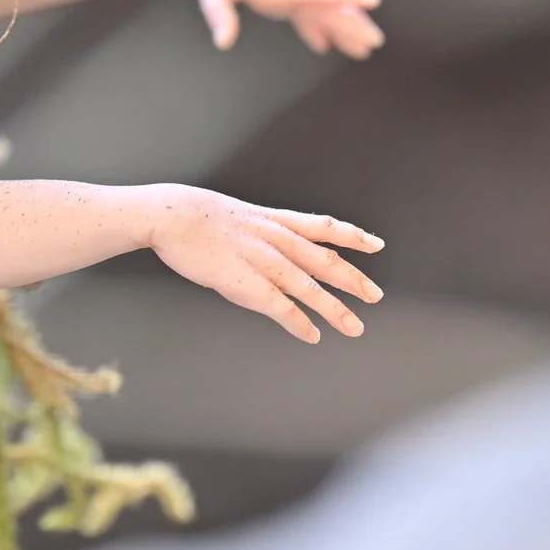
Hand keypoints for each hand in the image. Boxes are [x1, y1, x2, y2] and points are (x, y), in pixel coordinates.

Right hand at [139, 185, 384, 342]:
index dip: (353, 236)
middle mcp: (276, 239)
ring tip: (354, 327)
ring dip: (334, 309)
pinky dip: (298, 322)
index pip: (325, 227)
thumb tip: (274, 243)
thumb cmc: (198, 215)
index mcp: (275, 221)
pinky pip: (280, 306)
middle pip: (325, 261)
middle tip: (375, 297)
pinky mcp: (245, 282)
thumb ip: (261, 230)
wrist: (172, 214)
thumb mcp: (240, 215)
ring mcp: (263, 260)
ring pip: (309, 287)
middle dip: (354, 280)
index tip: (377, 245)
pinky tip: (312, 335)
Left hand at [176, 0, 384, 58]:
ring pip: (320, 10)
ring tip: (362, 51)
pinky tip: (321, 45)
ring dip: (340, 29)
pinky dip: (314, 28)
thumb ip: (219, 14)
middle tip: (376, 43)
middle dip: (354, 23)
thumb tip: (224, 41)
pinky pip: (302, 12)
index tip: (373, 1)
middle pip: (329, 4)